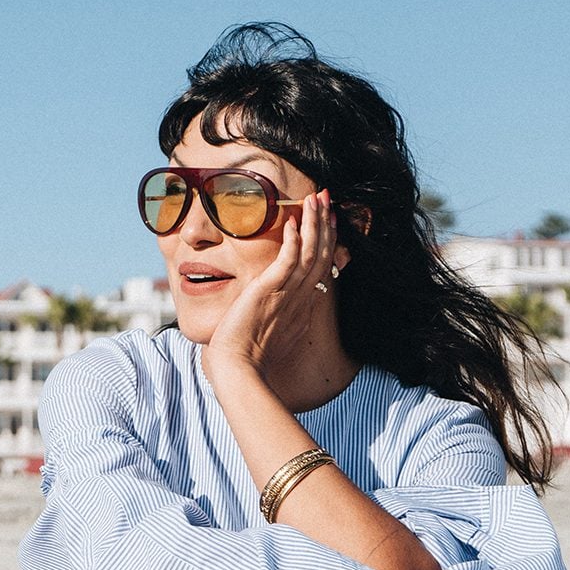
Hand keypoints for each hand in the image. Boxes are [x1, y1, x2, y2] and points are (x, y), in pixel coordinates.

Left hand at [206, 190, 338, 383]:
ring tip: (316, 198)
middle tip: (328, 199)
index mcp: (302, 307)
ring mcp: (288, 293)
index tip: (329, 222)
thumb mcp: (270, 336)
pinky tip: (294, 221)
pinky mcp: (271, 289)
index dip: (327, 243)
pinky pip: (289, 259)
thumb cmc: (247, 360)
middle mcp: (301, 298)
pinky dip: (294, 239)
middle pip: (322, 254)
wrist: (239, 371)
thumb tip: (271, 317)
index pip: (321, 268)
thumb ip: (276, 322)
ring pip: (311, 251)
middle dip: (326, 224)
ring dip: (314, 223)